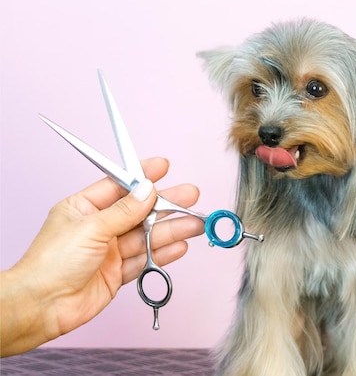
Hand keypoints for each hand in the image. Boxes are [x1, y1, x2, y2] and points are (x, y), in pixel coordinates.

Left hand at [0, 157, 204, 355]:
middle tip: (190, 197)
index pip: (120, 186)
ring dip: (172, 230)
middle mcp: (98, 228)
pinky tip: (181, 246)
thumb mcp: (91, 228)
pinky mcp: (117, 273)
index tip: (164, 167)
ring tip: (196, 224)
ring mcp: (109, 251)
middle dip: (167, 204)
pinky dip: (164, 253)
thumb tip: (148, 190)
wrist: (41, 306)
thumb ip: (125, 211)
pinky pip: (145, 259)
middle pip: (140, 212)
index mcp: (84, 208)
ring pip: (147, 236)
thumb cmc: (51, 264)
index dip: (143, 177)